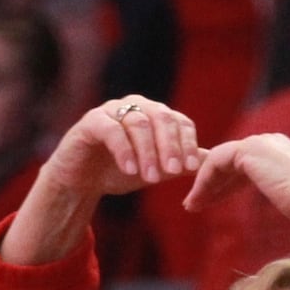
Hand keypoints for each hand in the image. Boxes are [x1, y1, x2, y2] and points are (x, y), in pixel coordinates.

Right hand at [42, 95, 200, 198]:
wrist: (81, 182)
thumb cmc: (119, 173)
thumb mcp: (154, 171)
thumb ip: (177, 164)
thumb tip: (208, 160)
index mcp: (155, 116)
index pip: (180, 122)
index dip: (187, 144)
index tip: (190, 168)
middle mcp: (136, 107)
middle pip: (162, 118)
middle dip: (170, 146)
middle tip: (173, 172)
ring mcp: (112, 111)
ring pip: (138, 124)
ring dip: (147, 152)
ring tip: (150, 178)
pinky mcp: (91, 121)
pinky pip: (111, 130)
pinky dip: (123, 150)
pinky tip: (129, 170)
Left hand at [184, 133, 289, 227]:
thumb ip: (280, 191)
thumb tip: (284, 201)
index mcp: (280, 151)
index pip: (243, 165)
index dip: (224, 184)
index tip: (210, 201)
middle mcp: (268, 142)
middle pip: (228, 161)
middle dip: (210, 183)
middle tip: (193, 203)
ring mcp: (258, 144)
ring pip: (218, 161)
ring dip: (202, 184)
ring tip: (190, 205)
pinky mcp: (249, 151)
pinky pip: (215, 163)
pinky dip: (203, 181)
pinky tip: (197, 199)